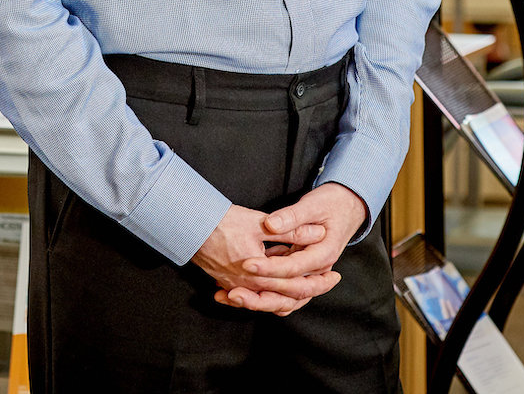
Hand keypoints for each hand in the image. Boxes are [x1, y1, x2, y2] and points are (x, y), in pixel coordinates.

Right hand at [193, 204, 334, 316]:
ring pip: (269, 300)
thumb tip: (317, 232)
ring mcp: (236, 287)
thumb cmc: (223, 222)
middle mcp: (248, 286)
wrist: (189, 226)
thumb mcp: (260, 223)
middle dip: (310, 290)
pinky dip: (268, 297)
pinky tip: (277, 292)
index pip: (296, 284)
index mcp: (259, 272)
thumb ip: (290, 230)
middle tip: (329, 282)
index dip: (318, 281)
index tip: (334, 275)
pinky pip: (253, 297)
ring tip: (307, 288)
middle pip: (285, 296)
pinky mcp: (227, 284)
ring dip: (290, 295)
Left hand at [230, 183, 368, 301]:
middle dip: (261, 296)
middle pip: (291, 293)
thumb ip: (292, 216)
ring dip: (260, 301)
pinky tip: (240, 290)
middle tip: (235, 293)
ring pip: (286, 299)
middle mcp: (319, 271)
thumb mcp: (312, 205)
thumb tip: (271, 224)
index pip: (294, 267)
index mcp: (323, 254)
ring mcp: (310, 275)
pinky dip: (263, 295)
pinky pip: (282, 292)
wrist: (346, 206)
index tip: (246, 264)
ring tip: (233, 296)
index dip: (269, 268)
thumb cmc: (331, 204)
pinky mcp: (300, 274)